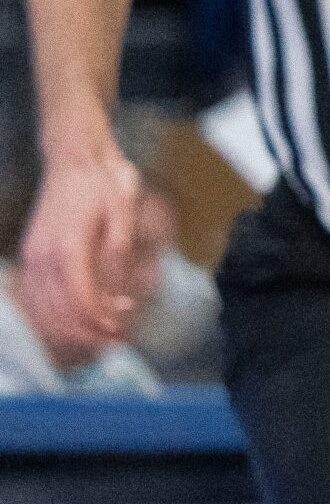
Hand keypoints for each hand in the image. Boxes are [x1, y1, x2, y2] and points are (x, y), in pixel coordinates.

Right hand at [18, 147, 144, 357]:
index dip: (98, 320)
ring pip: (43, 309)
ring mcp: (32, 257)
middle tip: (114, 345)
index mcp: (67, 247)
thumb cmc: (103, 181)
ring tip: (98, 339)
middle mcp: (43, 257)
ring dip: (69, 330)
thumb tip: (118, 296)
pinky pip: (35, 297)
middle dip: (86, 333)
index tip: (118, 332)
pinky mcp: (31, 255)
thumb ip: (119, 254)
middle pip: (59, 311)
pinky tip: (73, 323)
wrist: (75, 158)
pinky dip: (52, 316)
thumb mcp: (123, 212)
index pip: (79, 298)